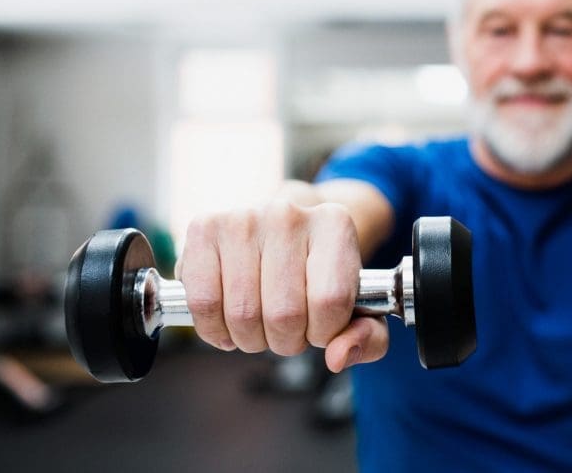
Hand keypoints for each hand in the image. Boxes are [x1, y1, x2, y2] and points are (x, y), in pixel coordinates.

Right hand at [176, 201, 388, 371]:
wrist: (283, 231)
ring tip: (261, 324)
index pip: (330, 301)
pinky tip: (229, 324)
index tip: (320, 327)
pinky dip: (215, 330)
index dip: (324, 332)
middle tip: (287, 329)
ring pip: (243, 314)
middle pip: (284, 314)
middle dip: (286, 341)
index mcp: (335, 224)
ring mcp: (242, 218)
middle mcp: (288, 213)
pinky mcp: (204, 229)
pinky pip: (203, 303)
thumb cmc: (321, 274)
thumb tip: (338, 357)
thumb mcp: (359, 306)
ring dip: (252, 339)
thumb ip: (368, 339)